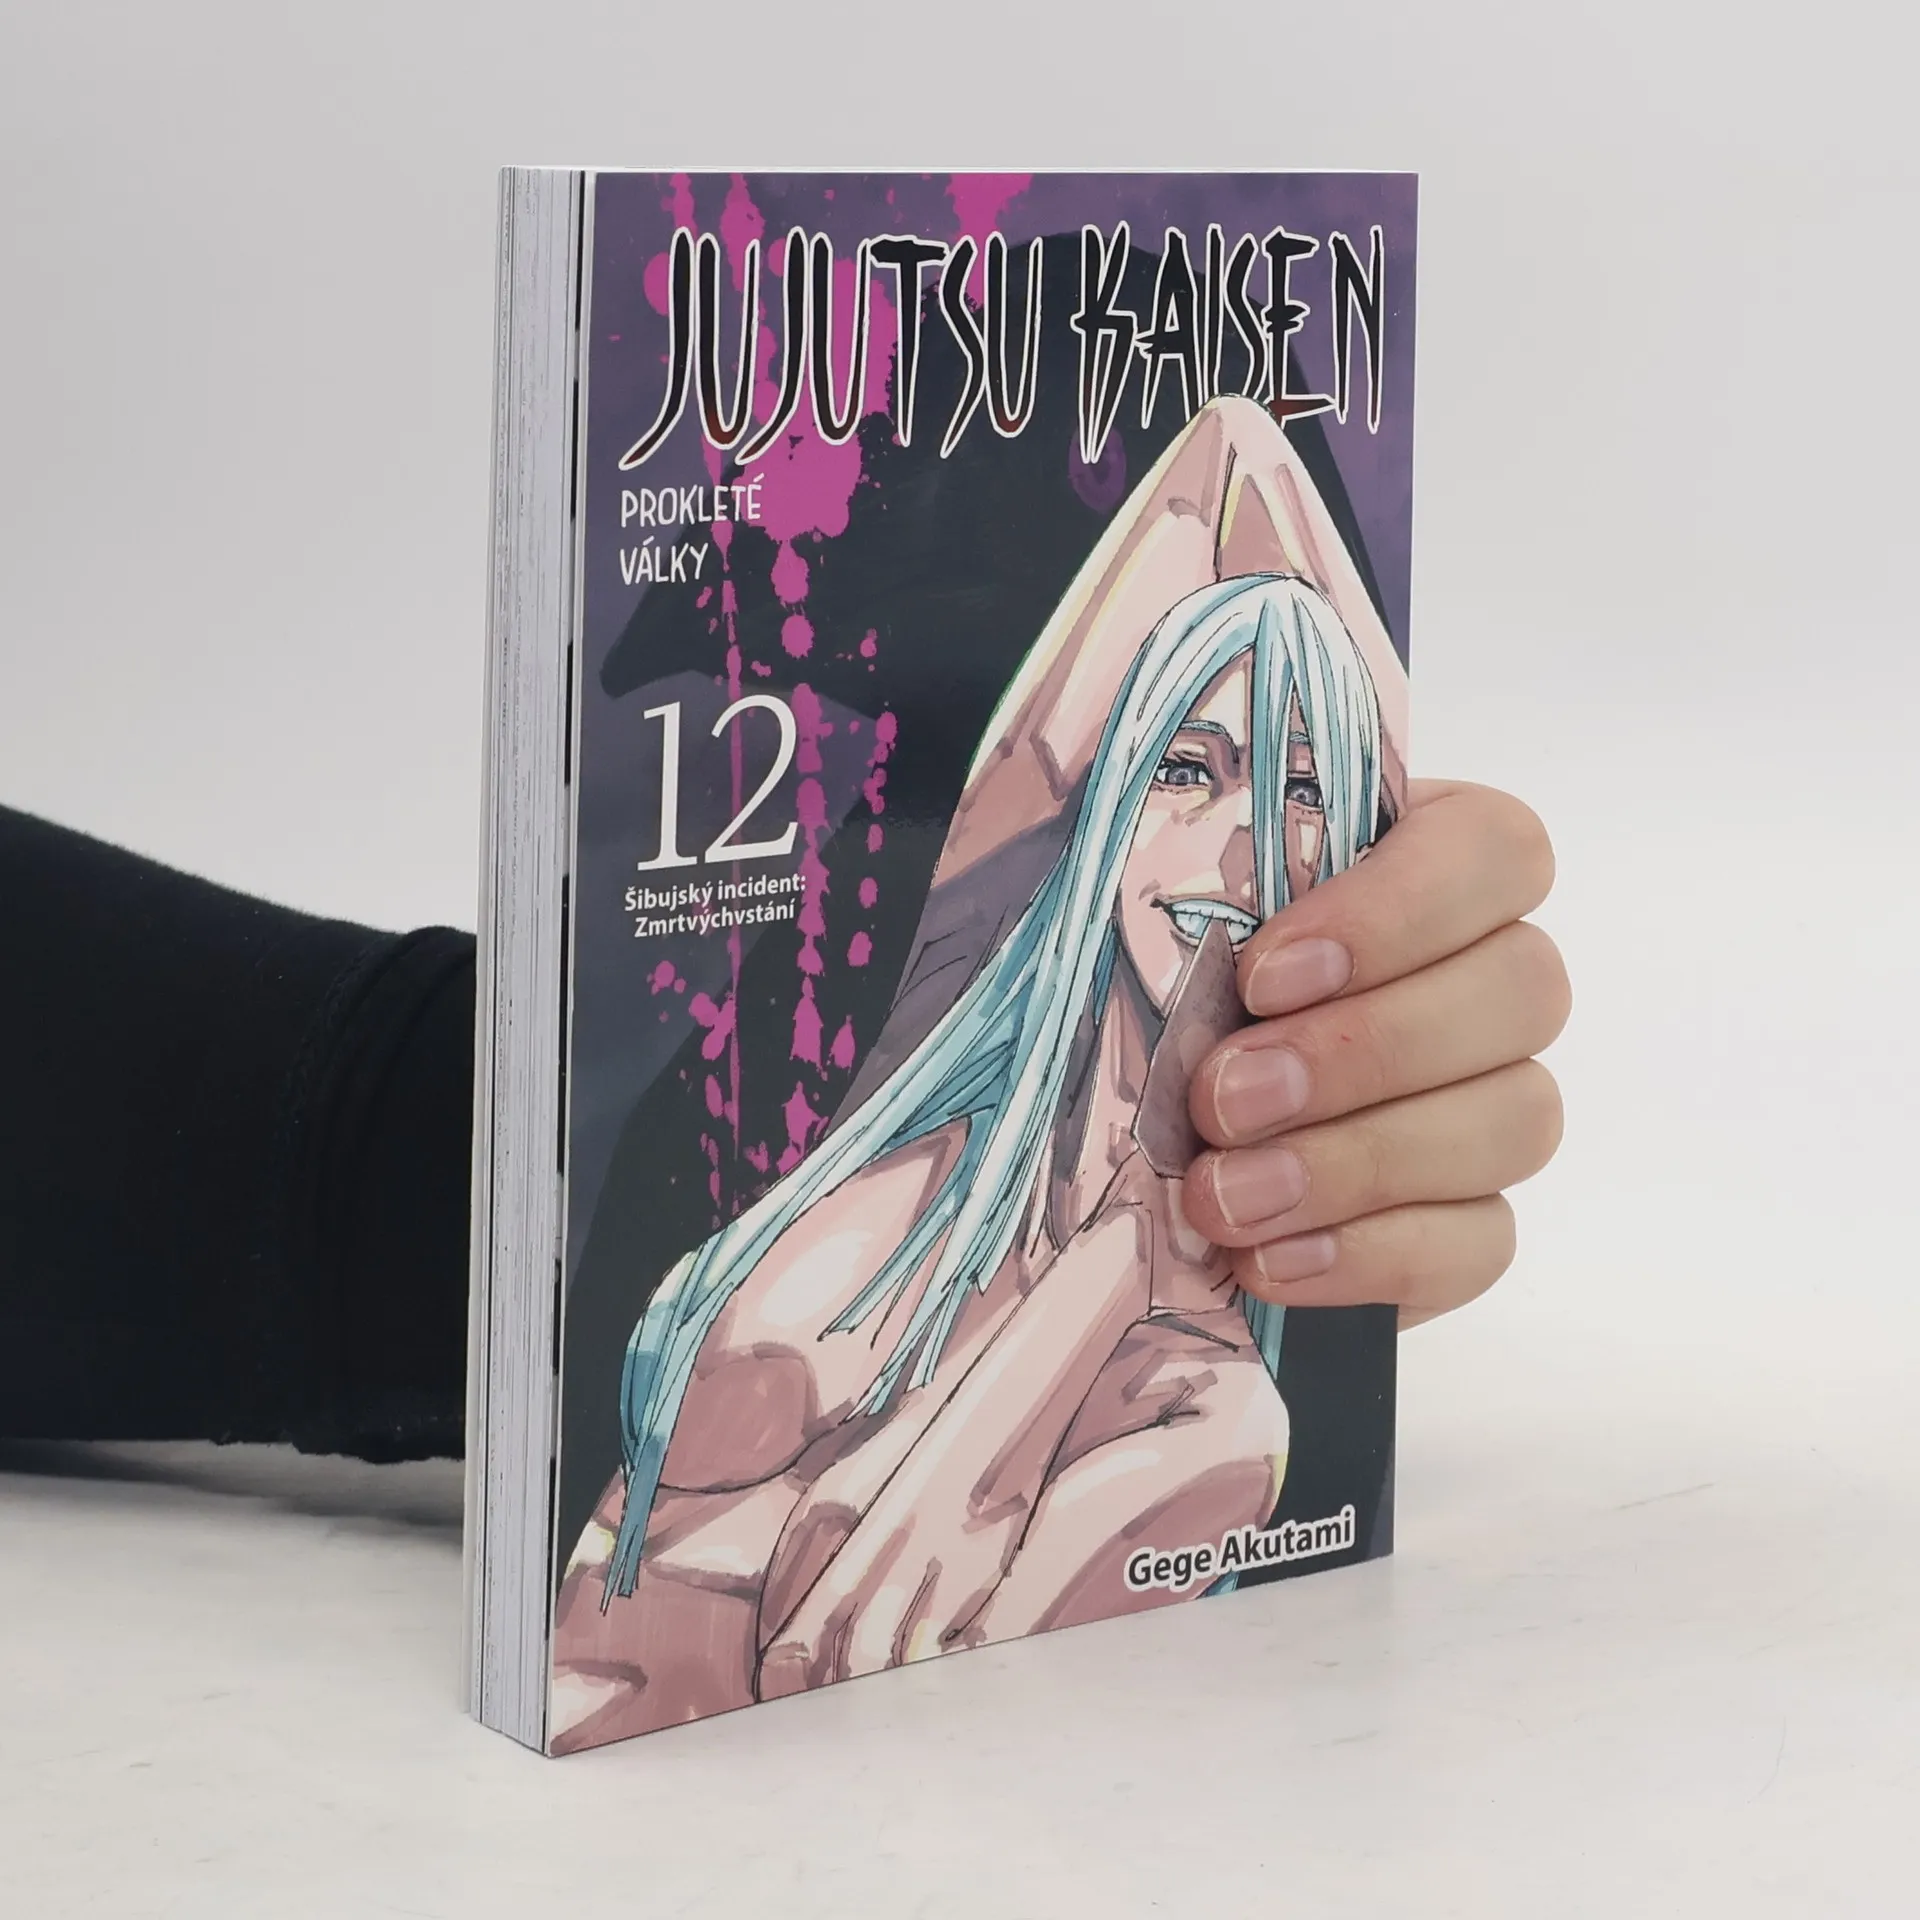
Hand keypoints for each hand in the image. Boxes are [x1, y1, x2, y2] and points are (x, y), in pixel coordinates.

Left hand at [1179, 781, 1567, 1327]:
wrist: (1103, 1133)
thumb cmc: (1135, 978)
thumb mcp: (1129, 892)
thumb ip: (1152, 850)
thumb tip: (1125, 821)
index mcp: (1425, 858)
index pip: (1494, 850)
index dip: (1398, 911)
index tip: (1262, 976)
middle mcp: (1485, 973)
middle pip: (1522, 991)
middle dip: (1361, 1053)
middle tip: (1221, 1098)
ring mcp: (1493, 1100)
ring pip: (1515, 1119)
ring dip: (1358, 1163)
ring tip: (1222, 1194)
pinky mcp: (1468, 1219)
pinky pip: (1482, 1241)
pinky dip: (1372, 1256)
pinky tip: (1267, 1259)